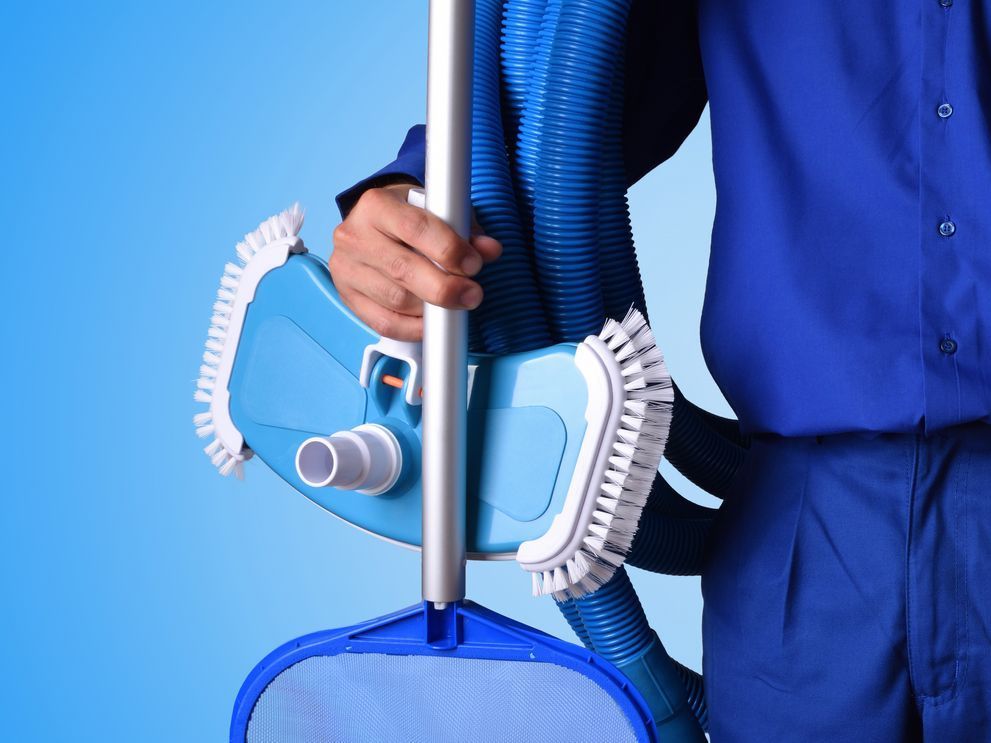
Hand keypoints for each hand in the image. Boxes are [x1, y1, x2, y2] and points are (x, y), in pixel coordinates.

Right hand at [330, 182, 501, 340]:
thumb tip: (489, 250)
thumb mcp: (438, 212)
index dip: (449, 249)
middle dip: (445, 287)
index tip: (474, 264)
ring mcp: (346, 268)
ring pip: (395, 300)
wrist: (374, 228)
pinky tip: (432, 324)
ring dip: (432, 309)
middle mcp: (354, 235)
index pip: (415, 228)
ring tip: (454, 306)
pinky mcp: (347, 296)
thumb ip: (465, 229)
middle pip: (403, 269)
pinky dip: (414, 328)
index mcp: (376, 205)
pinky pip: (383, 323)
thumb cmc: (410, 219)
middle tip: (473, 295)